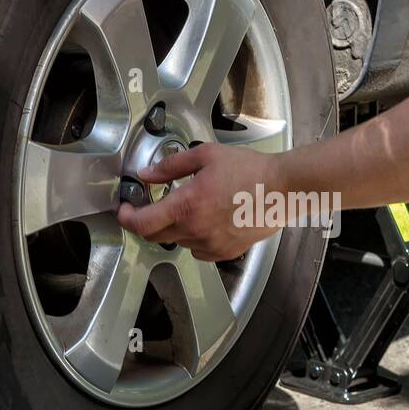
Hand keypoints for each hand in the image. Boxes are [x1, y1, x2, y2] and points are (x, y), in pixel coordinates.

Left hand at [117, 143, 283, 261]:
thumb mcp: (205, 156)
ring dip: (176, 227)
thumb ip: (170, 167)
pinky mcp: (225, 252)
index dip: (126, 218)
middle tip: (153, 205)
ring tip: (193, 207)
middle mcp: (196, 230)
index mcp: (187, 205)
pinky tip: (209, 221)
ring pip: (179, 241)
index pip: (142, 223)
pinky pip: (198, 250)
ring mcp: (211, 245)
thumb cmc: (250, 170)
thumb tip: (146, 174)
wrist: (282, 190)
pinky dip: (195, 238)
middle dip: (149, 221)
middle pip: (156, 236)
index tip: (126, 210)